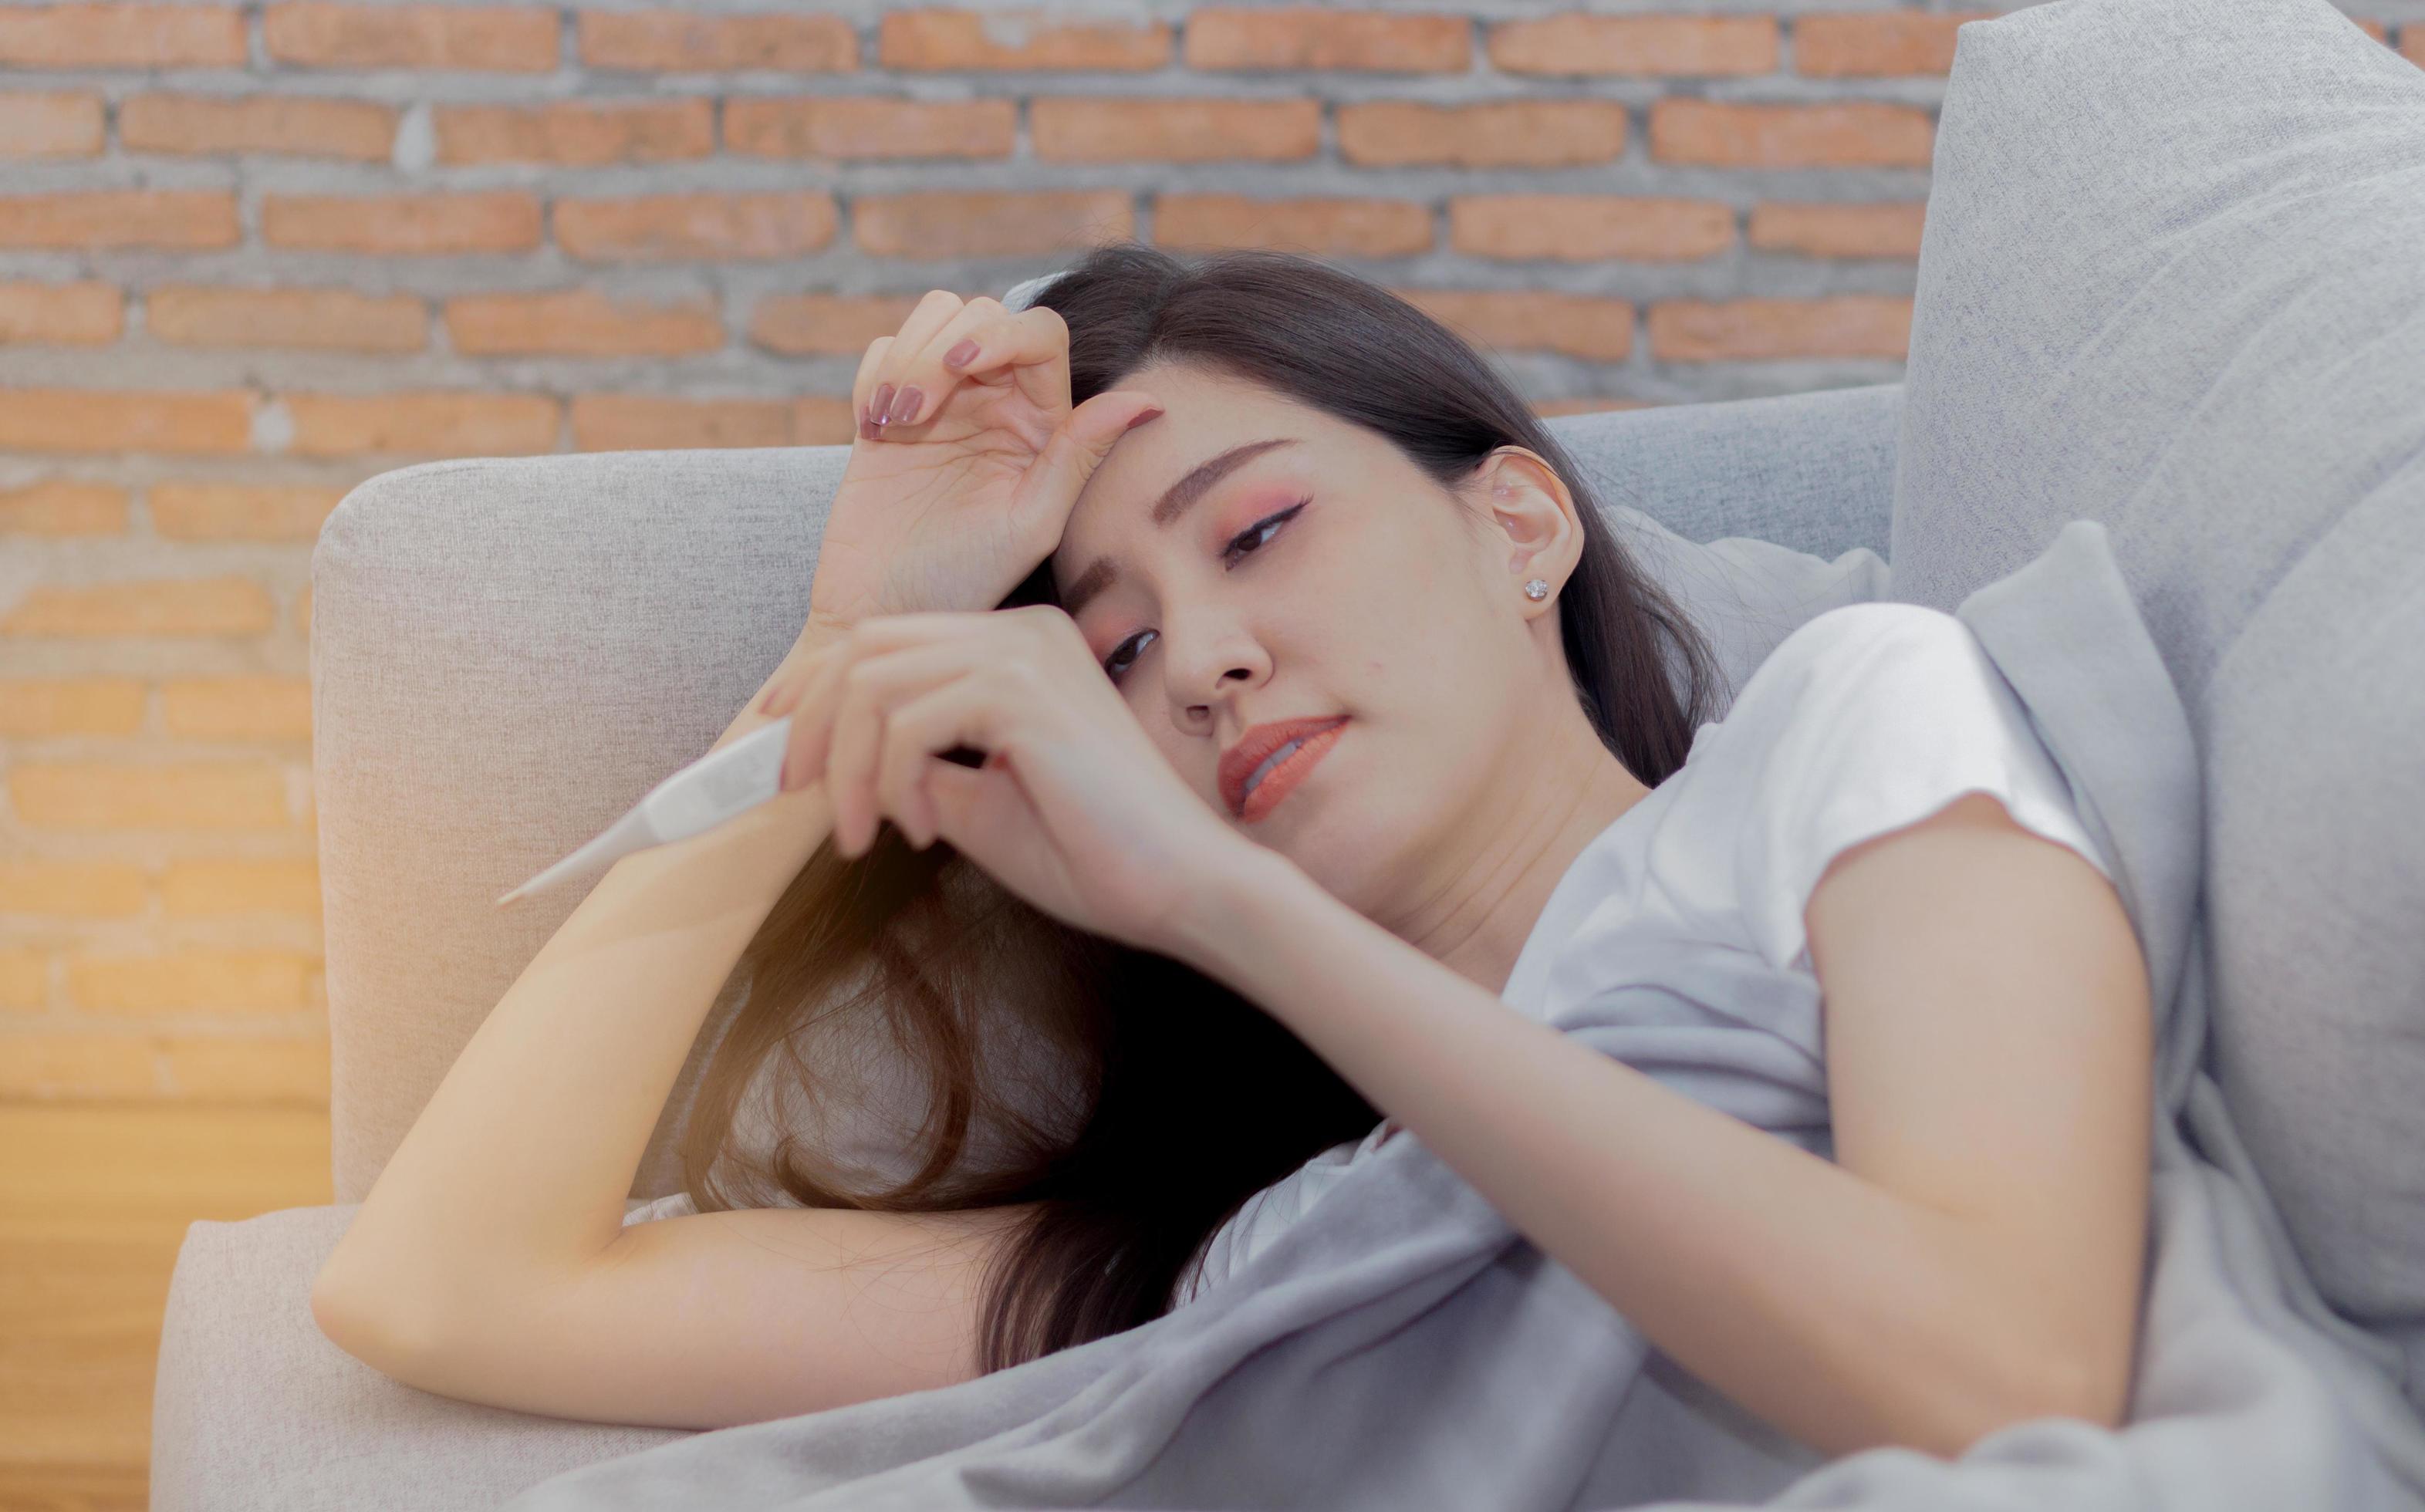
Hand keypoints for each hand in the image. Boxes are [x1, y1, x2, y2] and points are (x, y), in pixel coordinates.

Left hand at [752, 605, 1258, 956]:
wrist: (1179, 888)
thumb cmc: (1092, 855)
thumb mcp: (977, 804)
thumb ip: (914, 769)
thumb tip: (830, 766)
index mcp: (1017, 647)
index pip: (887, 643)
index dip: (815, 696)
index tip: (778, 760)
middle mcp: (1021, 631)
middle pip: (866, 648)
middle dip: (811, 726)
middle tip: (796, 799)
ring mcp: (1025, 653)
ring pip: (875, 684)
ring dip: (848, 772)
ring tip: (864, 836)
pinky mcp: (1025, 692)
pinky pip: (908, 722)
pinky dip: (891, 783)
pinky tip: (927, 834)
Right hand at [805, 289, 1164, 633]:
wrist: (883, 609)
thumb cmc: (964, 580)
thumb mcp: (1030, 523)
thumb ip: (1078, 455)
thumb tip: (1147, 400)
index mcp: (1043, 423)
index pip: (1041, 334)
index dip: (1003, 332)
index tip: (959, 364)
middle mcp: (997, 402)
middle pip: (982, 313)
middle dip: (940, 349)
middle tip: (912, 413)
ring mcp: (942, 402)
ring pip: (934, 317)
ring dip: (907, 355)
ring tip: (893, 419)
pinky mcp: (889, 409)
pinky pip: (884, 351)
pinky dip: (875, 374)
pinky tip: (874, 427)